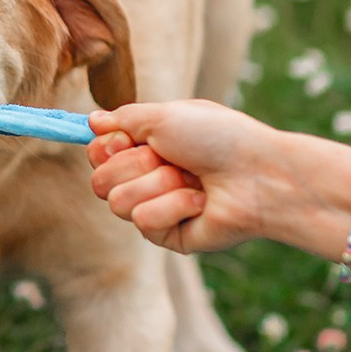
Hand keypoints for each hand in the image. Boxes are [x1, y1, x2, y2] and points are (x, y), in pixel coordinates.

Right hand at [87, 100, 284, 253]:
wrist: (258, 174)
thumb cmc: (219, 138)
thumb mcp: (164, 116)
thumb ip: (123, 119)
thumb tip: (92, 120)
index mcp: (148, 146)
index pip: (97, 154)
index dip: (106, 148)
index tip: (126, 140)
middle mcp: (149, 177)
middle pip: (100, 181)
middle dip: (134, 165)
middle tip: (168, 158)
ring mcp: (158, 208)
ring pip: (118, 203)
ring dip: (157, 185)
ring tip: (191, 180)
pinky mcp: (170, 235)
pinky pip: (144, 222)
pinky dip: (173, 206)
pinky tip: (200, 202)